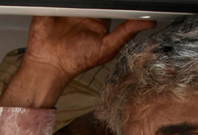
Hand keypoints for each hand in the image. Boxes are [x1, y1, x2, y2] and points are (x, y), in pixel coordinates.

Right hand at [0, 17, 154, 108]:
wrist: (49, 65)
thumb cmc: (75, 61)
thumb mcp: (106, 48)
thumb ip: (126, 33)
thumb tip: (149, 23)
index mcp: (99, 18)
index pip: (111, 2)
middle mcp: (84, 11)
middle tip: (95, 0)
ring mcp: (68, 7)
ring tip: (83, 3)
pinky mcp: (52, 6)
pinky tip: (69, 3)